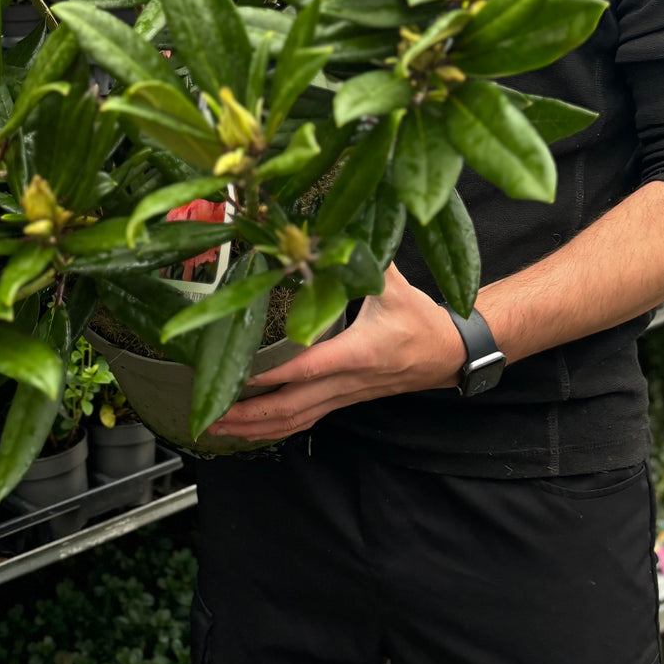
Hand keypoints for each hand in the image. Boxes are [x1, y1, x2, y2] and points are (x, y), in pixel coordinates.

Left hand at [208, 265, 465, 441]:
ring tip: (220, 429)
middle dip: (250, 414)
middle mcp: (347, 381)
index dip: (273, 376)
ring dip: (258, 428)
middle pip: (293, 407)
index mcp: (357, 353)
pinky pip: (307, 419)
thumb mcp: (394, 284)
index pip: (308, 368)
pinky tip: (255, 428)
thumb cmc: (422, 319)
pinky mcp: (345, 400)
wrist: (451, 354)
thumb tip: (331, 234)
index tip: (241, 379)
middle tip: (212, 418)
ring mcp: (345, 396)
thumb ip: (362, 258)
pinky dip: (277, 426)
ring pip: (297, 420)